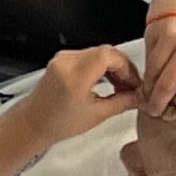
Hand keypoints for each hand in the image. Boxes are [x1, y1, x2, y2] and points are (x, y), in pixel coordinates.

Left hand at [18, 45, 141, 147]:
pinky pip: (88, 56)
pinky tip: (108, 82)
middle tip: (131, 86)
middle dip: (123, 68)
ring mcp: (61, 59)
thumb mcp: (97, 114)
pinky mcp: (61, 60)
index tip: (134, 83)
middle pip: (105, 52)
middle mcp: (65, 62)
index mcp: (74, 75)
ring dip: (113, 67)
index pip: (108, 55)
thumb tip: (142, 95)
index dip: (127, 67)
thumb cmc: (59, 123)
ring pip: (98, 53)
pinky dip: (102, 66)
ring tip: (121, 87)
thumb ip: (123, 102)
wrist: (33, 122)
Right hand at [141, 10, 175, 112]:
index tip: (175, 105)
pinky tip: (145, 74)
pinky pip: (147, 56)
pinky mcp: (152, 29)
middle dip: (158, 101)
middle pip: (169, 83)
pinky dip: (145, 67)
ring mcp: (169, 36)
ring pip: (153, 71)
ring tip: (145, 95)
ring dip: (147, 86)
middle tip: (153, 110)